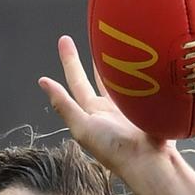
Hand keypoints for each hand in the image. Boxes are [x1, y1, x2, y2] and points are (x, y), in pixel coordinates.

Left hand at [37, 35, 169, 171]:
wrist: (151, 162)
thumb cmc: (114, 148)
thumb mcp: (83, 127)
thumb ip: (63, 105)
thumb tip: (43, 81)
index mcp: (92, 112)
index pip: (77, 81)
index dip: (69, 61)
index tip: (64, 40)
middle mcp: (111, 107)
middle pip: (100, 75)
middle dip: (95, 56)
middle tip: (95, 32)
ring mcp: (132, 106)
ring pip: (122, 77)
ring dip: (119, 60)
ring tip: (117, 40)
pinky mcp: (151, 105)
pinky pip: (146, 82)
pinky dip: (143, 69)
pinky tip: (147, 55)